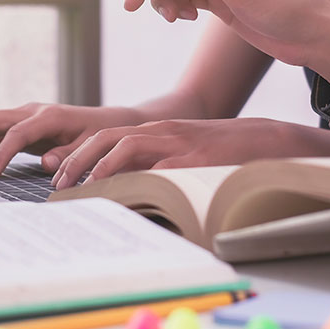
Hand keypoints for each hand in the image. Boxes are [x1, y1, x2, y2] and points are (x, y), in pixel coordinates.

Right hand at [0, 103, 145, 176]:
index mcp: (50, 116)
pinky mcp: (20, 125)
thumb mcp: (92, 146)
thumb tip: (47, 165)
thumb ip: (69, 155)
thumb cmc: (100, 134)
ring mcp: (24, 117)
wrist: (108, 122)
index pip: (16, 132)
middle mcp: (32, 112)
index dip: (2, 153)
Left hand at [52, 118, 329, 188]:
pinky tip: (112, 187)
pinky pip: (152, 162)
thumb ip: (164, 169)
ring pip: (121, 143)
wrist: (274, 142)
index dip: (80, 151)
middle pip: (105, 134)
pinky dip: (127, 171)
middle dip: (75, 156)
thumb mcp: (192, 159)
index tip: (60, 172)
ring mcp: (177, 141)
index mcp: (160, 133)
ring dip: (92, 163)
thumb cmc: (233, 156)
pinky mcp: (192, 155)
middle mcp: (163, 132)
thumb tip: (135, 196)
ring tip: (73, 185)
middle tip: (55, 180)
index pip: (109, 135)